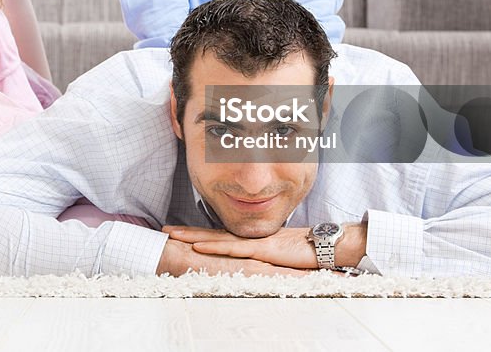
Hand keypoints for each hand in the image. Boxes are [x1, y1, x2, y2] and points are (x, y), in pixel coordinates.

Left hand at [164, 223, 366, 269]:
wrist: (326, 246)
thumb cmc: (305, 251)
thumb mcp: (279, 255)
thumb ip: (264, 255)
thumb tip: (253, 261)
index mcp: (252, 239)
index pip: (220, 235)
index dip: (199, 233)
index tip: (179, 232)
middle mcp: (249, 238)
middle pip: (212, 234)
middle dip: (187, 232)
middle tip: (165, 230)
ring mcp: (254, 242)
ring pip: (218, 239)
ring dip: (194, 237)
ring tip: (173, 236)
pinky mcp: (262, 250)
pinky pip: (234, 249)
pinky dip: (215, 248)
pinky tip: (199, 248)